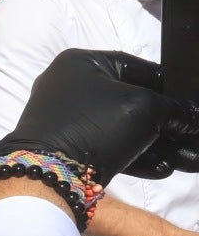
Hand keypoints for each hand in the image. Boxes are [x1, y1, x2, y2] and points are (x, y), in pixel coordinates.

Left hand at [0, 49, 198, 182]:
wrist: (50, 171)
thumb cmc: (95, 124)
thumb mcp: (144, 108)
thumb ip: (173, 109)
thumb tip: (191, 117)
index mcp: (82, 64)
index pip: (138, 68)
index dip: (169, 85)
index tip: (190, 103)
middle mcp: (71, 88)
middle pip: (133, 101)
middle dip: (168, 122)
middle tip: (192, 135)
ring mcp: (68, 119)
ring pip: (125, 129)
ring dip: (159, 144)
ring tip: (188, 158)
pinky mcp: (70, 147)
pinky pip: (110, 147)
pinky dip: (138, 157)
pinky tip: (165, 168)